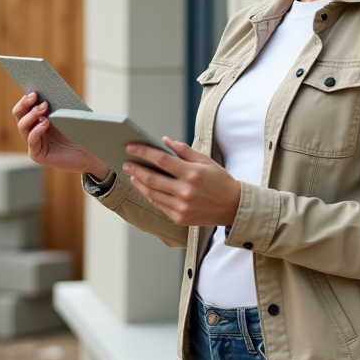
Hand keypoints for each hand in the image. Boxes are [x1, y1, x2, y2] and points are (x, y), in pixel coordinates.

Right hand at [12, 93, 110, 178]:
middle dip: (26, 104)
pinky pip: (31, 140)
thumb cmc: (80, 132)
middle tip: (35, 96)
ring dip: (32, 115)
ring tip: (43, 107)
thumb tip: (49, 89)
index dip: (26, 98)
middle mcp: (33, 130)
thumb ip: (57, 105)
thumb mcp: (68, 114)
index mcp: (38, 119)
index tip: (34, 89)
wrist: (91, 154)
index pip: (25, 106)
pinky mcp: (37, 155)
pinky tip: (44, 123)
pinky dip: (36, 130)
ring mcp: (34, 143)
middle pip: (19, 115)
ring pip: (22, 126)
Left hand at [122, 138, 240, 226]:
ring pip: (152, 194)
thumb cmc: (219, 180)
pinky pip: (159, 205)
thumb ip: (184, 150)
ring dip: (139, 183)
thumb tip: (164, 141)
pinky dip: (150, 196)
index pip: (162, 160)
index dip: (144, 152)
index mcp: (192, 173)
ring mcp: (182, 207)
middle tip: (126, 163)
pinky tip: (145, 188)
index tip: (131, 147)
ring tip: (132, 175)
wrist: (233, 207)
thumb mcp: (205, 161)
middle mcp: (186, 191)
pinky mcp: (179, 218)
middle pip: (152, 178)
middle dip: (136, 169)